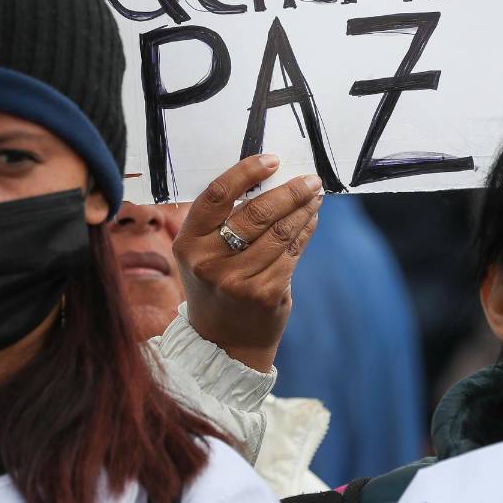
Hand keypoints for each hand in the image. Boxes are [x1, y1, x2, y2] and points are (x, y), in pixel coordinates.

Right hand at [173, 155, 321, 371]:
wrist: (224, 342)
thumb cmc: (216, 285)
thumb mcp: (202, 254)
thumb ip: (223, 220)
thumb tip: (268, 176)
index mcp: (187, 243)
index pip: (216, 196)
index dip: (246, 173)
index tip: (272, 160)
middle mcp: (208, 262)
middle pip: (255, 213)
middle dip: (288, 191)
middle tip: (309, 179)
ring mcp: (237, 280)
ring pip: (280, 232)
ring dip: (303, 209)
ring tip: (314, 195)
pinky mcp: (265, 293)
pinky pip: (292, 252)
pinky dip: (305, 230)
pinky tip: (311, 218)